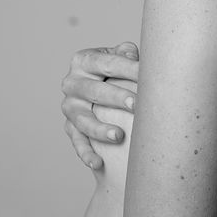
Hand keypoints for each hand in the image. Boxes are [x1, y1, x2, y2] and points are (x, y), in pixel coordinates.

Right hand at [61, 41, 138, 169]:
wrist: (99, 87)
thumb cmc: (116, 70)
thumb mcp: (118, 56)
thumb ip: (126, 52)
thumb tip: (132, 55)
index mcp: (84, 60)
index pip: (107, 63)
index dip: (127, 68)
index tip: (147, 75)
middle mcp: (72, 83)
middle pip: (94, 91)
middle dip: (116, 97)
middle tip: (137, 105)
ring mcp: (69, 107)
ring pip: (83, 120)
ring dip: (99, 129)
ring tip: (119, 136)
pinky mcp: (70, 127)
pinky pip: (77, 142)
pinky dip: (86, 153)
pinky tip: (98, 163)